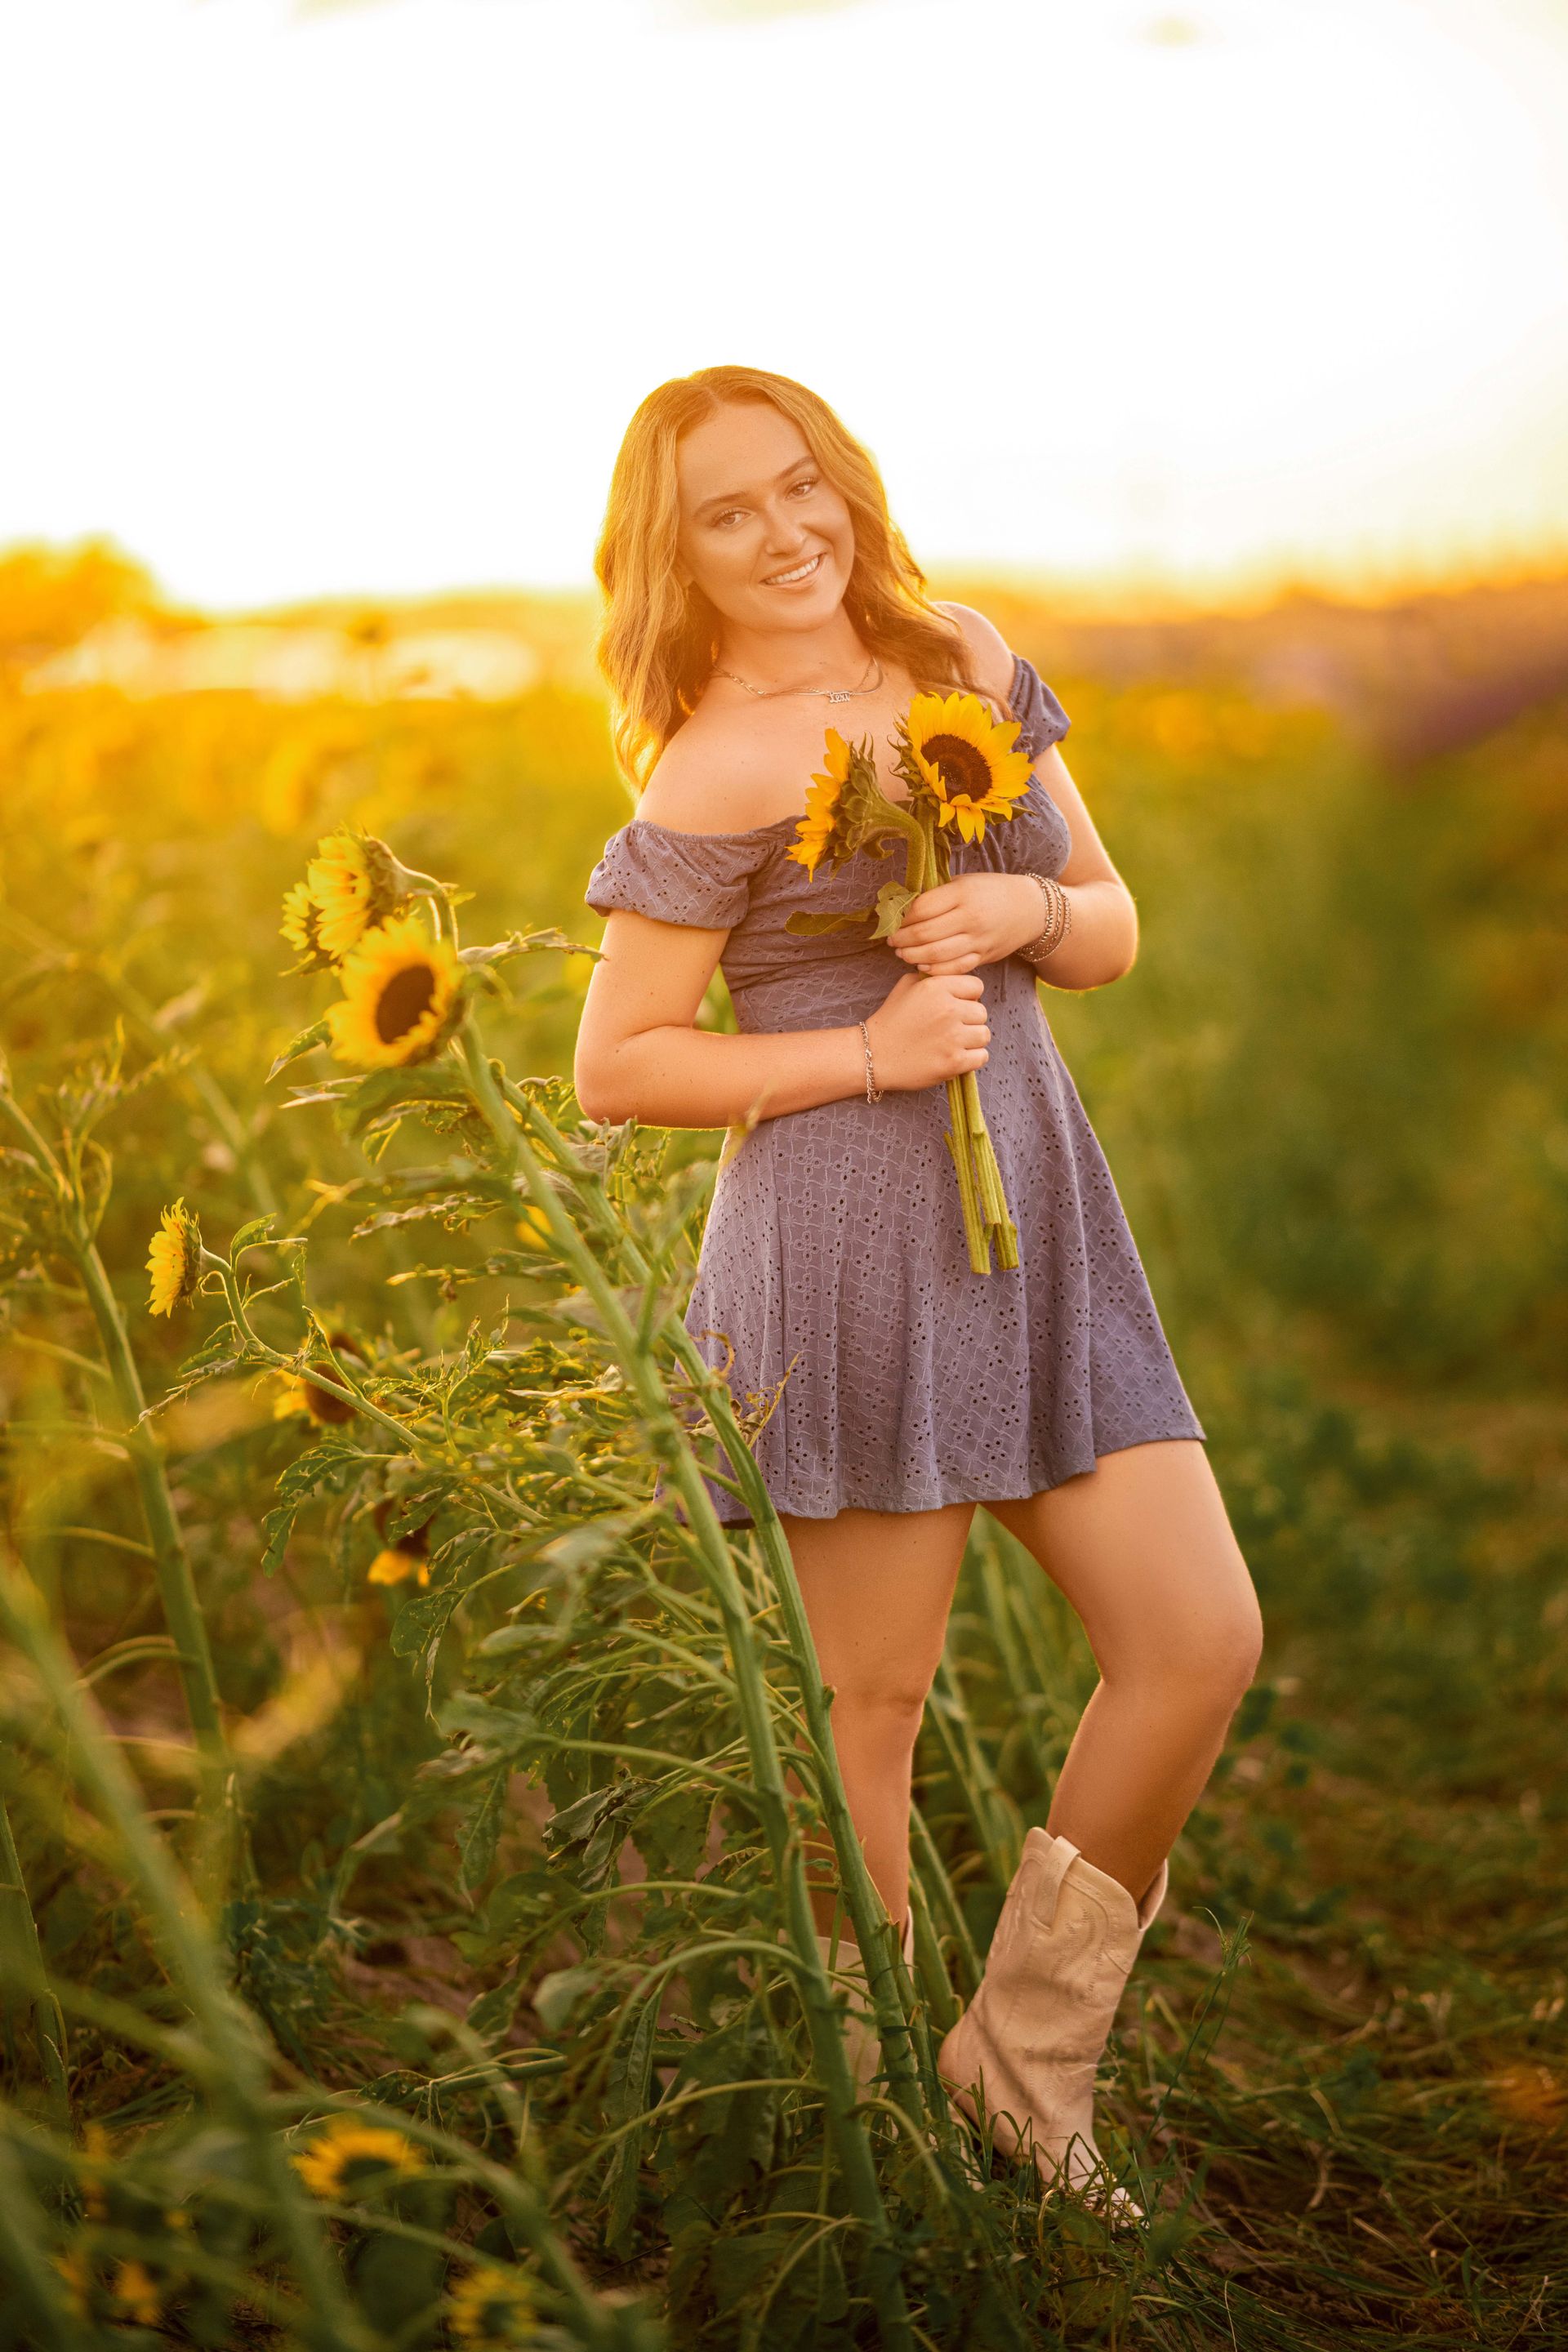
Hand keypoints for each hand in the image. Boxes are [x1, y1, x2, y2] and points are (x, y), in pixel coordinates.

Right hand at [865, 972, 988, 1090]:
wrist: (874, 1054)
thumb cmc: (891, 1019)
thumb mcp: (906, 986)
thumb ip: (934, 979)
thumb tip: (956, 979)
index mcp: (938, 987)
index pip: (977, 986)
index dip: (968, 997)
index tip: (956, 1006)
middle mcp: (948, 1009)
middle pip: (982, 1012)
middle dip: (969, 1020)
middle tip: (951, 1028)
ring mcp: (953, 1037)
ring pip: (984, 1034)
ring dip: (972, 1040)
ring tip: (954, 1043)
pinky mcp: (954, 1061)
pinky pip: (981, 1057)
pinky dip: (972, 1058)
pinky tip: (956, 1056)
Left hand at [889, 873, 1042, 974]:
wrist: (1029, 909)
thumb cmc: (991, 891)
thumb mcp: (964, 882)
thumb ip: (937, 893)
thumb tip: (903, 903)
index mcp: (963, 893)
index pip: (921, 908)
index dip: (901, 917)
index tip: (892, 919)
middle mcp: (970, 918)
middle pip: (924, 934)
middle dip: (902, 939)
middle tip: (891, 940)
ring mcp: (977, 940)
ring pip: (936, 954)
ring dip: (912, 955)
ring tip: (902, 952)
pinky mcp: (983, 957)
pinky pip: (953, 968)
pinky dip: (934, 969)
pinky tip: (922, 964)